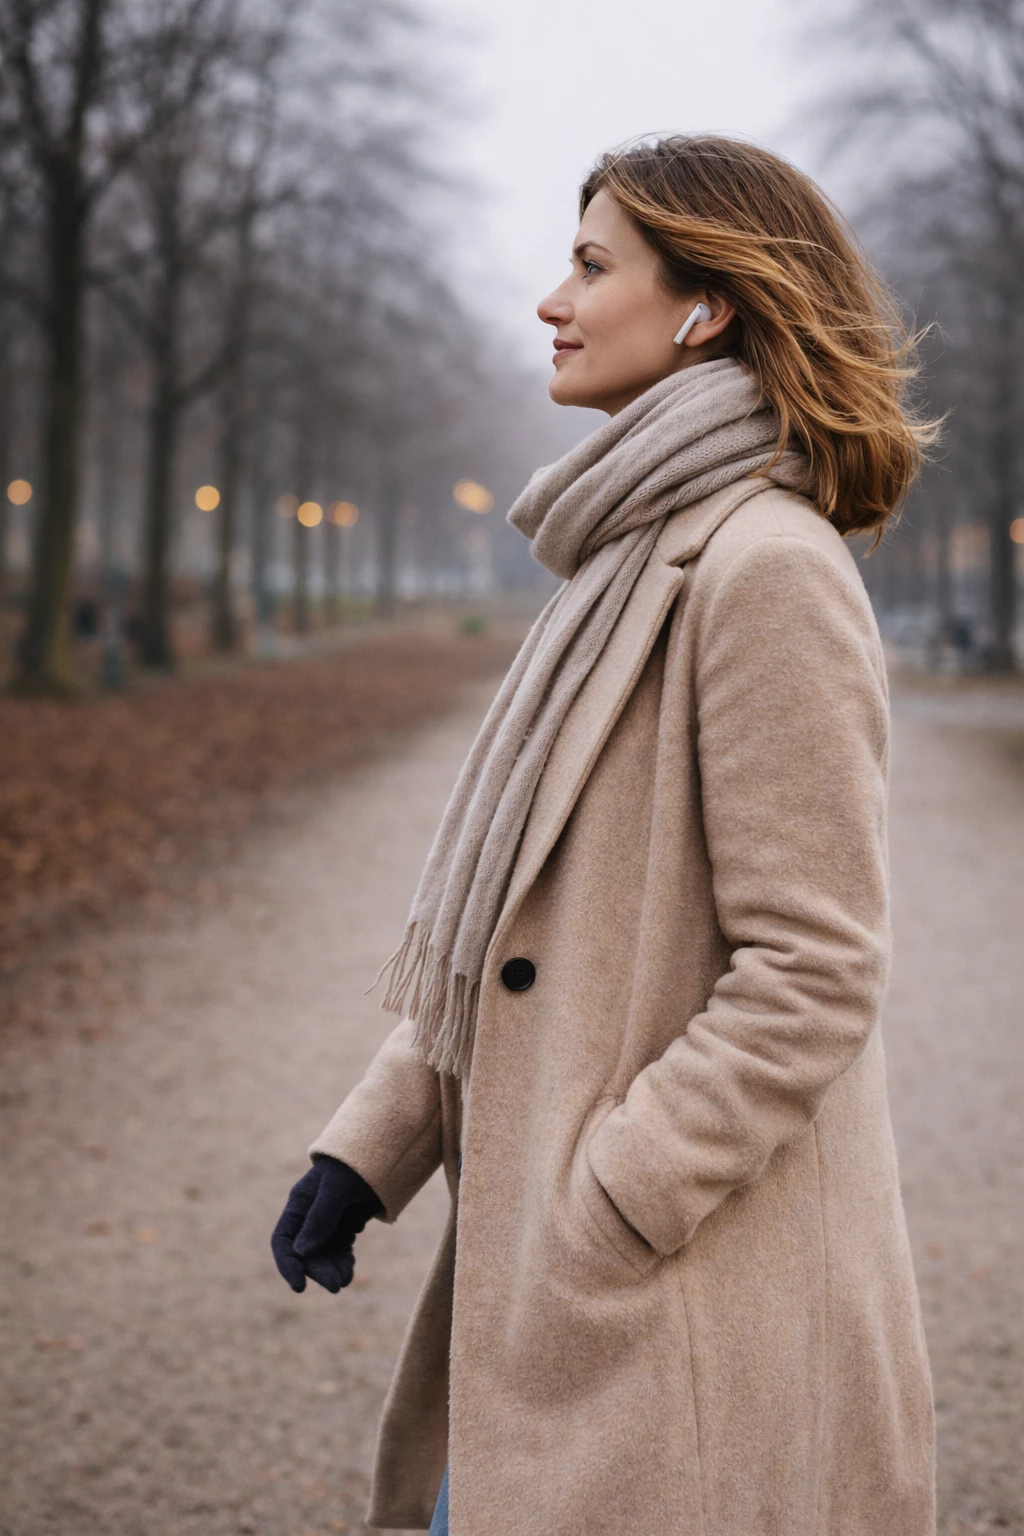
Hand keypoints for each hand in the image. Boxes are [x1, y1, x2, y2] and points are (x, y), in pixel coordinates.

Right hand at [271, 1157, 382, 1293]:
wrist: (382, 1155)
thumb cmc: (354, 1167)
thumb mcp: (336, 1189)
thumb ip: (320, 1218)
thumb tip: (301, 1252)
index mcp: (299, 1204)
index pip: (284, 1241)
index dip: (288, 1265)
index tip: (299, 1286)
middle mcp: (309, 1217)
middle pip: (306, 1253)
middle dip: (318, 1271)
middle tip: (335, 1286)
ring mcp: (327, 1224)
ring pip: (324, 1256)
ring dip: (332, 1270)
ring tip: (344, 1280)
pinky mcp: (345, 1228)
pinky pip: (339, 1253)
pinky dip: (342, 1264)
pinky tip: (348, 1272)